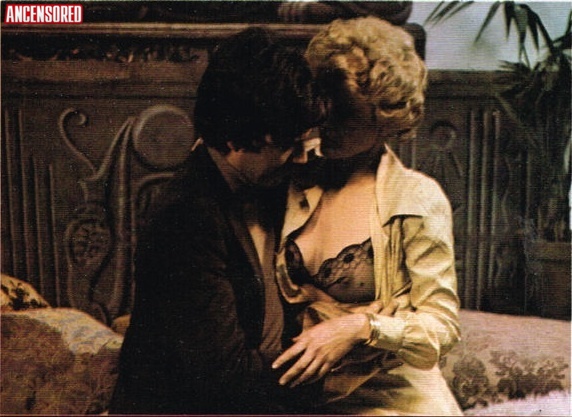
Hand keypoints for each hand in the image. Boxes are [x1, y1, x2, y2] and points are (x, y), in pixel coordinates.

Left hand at [272, 300, 397, 387]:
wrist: (349, 329)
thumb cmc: (331, 326)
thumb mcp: (314, 328)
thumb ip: (302, 336)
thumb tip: (292, 341)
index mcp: (308, 339)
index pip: (292, 351)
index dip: (282, 360)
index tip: (274, 366)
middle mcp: (314, 349)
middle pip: (299, 366)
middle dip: (289, 375)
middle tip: (281, 382)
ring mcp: (323, 357)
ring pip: (309, 372)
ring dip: (300, 380)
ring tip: (292, 385)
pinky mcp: (331, 362)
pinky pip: (320, 373)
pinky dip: (312, 379)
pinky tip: (306, 382)